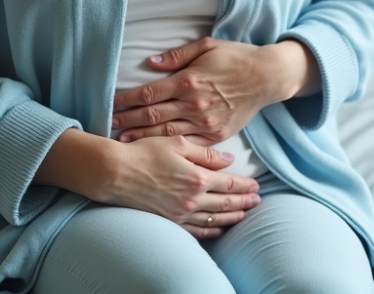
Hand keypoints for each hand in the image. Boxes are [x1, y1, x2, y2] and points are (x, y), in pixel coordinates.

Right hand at [106, 135, 261, 238]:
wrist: (116, 173)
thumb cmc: (145, 152)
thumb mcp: (178, 143)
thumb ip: (206, 153)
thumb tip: (229, 159)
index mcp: (198, 177)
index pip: (230, 183)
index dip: (245, 185)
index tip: (256, 186)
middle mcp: (192, 199)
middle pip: (226, 203)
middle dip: (244, 202)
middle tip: (257, 201)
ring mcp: (181, 213)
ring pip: (215, 219)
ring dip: (232, 217)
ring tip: (244, 214)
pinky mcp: (170, 221)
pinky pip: (197, 230)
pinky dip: (212, 231)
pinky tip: (219, 229)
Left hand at [111, 37, 318, 143]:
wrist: (267, 77)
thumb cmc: (236, 57)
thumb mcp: (207, 46)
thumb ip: (177, 55)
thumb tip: (150, 62)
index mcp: (189, 81)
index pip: (149, 93)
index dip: (126, 99)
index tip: (111, 102)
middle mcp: (194, 104)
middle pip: (152, 115)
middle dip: (127, 120)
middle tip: (108, 124)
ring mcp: (205, 123)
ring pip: (166, 133)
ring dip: (142, 137)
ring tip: (122, 141)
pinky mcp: (216, 135)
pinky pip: (188, 145)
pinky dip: (168, 148)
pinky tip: (154, 149)